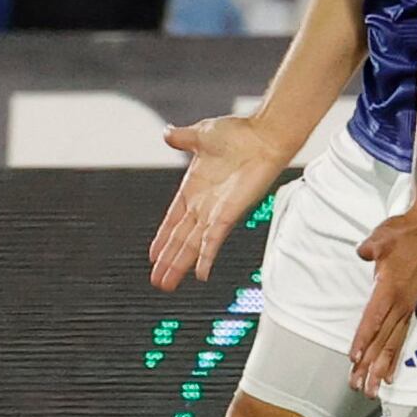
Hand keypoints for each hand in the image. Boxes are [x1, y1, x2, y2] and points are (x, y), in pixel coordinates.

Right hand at [147, 115, 296, 290]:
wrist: (264, 134)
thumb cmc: (239, 133)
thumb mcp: (201, 134)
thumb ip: (182, 138)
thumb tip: (166, 134)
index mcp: (193, 187)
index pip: (173, 219)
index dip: (163, 237)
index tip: (153, 254)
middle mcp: (203, 204)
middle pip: (181, 239)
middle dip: (168, 261)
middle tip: (158, 281)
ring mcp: (216, 211)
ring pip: (193, 245)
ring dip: (180, 265)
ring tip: (167, 283)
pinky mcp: (229, 214)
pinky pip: (214, 240)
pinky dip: (206, 256)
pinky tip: (201, 273)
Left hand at [350, 200, 416, 395]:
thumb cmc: (405, 232)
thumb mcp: (383, 237)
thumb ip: (372, 248)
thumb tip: (363, 252)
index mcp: (390, 289)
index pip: (373, 319)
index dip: (363, 339)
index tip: (354, 359)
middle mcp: (400, 304)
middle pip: (382, 340)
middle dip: (369, 365)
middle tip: (359, 387)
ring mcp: (407, 307)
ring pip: (391, 344)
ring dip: (380, 368)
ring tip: (371, 389)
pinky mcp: (411, 307)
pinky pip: (401, 337)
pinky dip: (394, 357)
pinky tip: (389, 374)